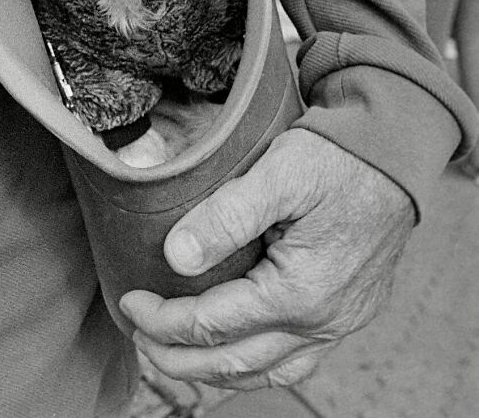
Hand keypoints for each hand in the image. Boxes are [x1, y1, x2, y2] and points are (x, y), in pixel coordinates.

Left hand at [119, 129, 413, 390]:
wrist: (394, 152)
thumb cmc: (337, 158)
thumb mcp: (279, 173)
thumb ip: (226, 217)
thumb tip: (176, 257)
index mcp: (300, 293)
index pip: (211, 325)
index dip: (162, 319)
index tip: (129, 299)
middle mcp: (322, 321)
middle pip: (233, 362)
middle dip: (176, 356)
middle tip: (137, 333)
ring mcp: (338, 322)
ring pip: (263, 371)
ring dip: (212, 369)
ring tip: (171, 352)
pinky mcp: (346, 312)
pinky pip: (294, 362)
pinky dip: (253, 367)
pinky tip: (232, 355)